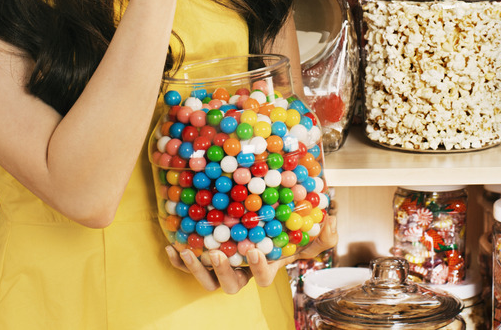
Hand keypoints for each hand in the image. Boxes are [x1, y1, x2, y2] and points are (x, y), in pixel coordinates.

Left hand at [166, 215, 337, 293]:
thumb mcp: (306, 231)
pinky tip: (170, 246)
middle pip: (231, 285)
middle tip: (216, 255)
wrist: (259, 216)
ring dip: (196, 269)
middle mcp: (242, 271)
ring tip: (187, 251)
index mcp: (265, 267)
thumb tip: (330, 221)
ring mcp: (222, 268)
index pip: (263, 278)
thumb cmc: (284, 230)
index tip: (254, 251)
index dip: (258, 269)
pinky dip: (178, 261)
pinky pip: (188, 267)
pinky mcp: (203, 260)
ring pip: (208, 280)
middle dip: (222, 273)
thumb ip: (322, 232)